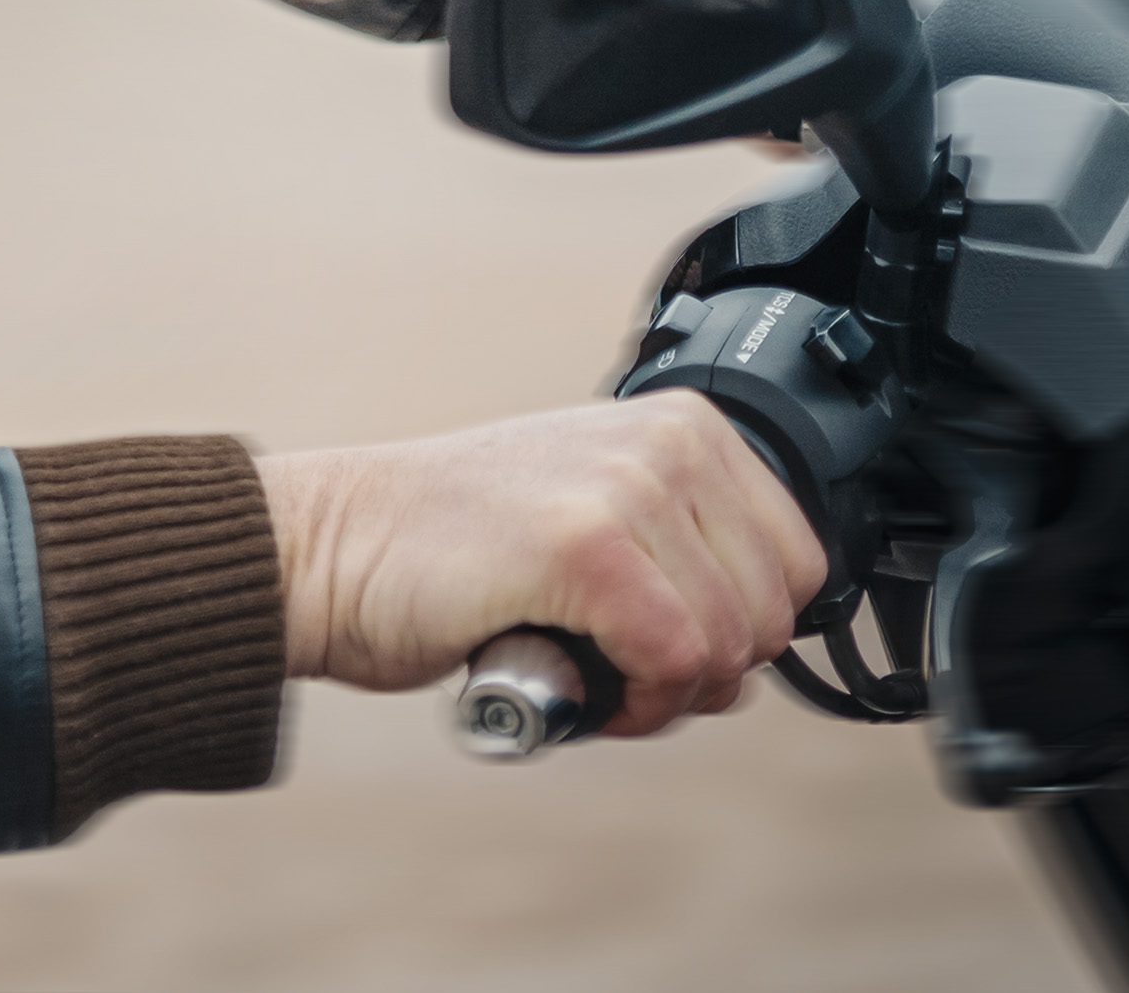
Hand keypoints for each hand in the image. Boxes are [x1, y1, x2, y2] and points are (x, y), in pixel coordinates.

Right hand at [258, 396, 824, 735]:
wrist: (329, 549)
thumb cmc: (449, 552)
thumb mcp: (594, 516)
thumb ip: (682, 555)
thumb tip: (753, 655)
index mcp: (680, 425)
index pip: (799, 562)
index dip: (736, 631)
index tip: (660, 640)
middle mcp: (665, 442)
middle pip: (772, 614)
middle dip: (704, 671)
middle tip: (617, 667)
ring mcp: (628, 488)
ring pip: (728, 647)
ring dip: (664, 696)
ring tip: (587, 671)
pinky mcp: (587, 547)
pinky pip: (675, 662)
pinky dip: (633, 703)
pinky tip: (578, 683)